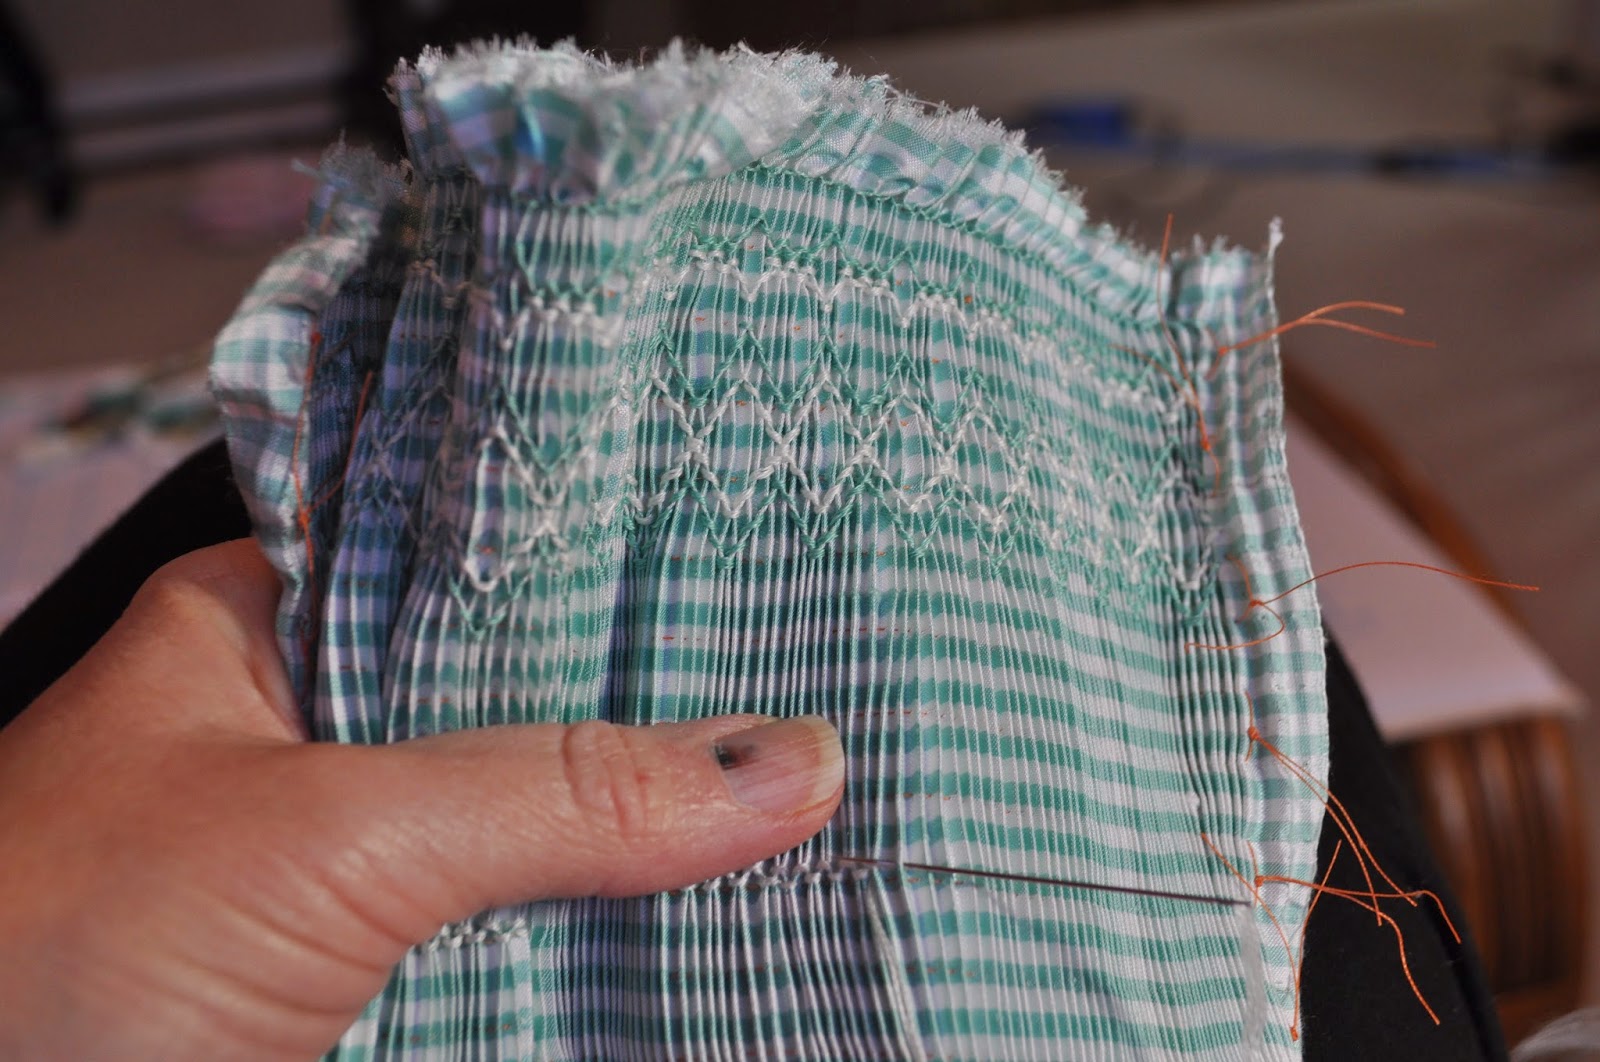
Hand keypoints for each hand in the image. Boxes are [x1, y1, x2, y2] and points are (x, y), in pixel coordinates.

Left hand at [0, 540, 843, 1059]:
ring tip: (818, 795)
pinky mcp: (369, 980)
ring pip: (532, 833)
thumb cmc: (49, 961)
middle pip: (527, 705)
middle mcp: (313, 735)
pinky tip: (716, 914)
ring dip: (648, 841)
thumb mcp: (331, 839)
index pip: (484, 560)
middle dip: (660, 716)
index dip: (624, 566)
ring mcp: (344, 868)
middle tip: (830, 680)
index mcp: (270, 628)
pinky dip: (607, 942)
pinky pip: (517, 941)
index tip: (768, 565)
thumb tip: (784, 761)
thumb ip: (558, 794)